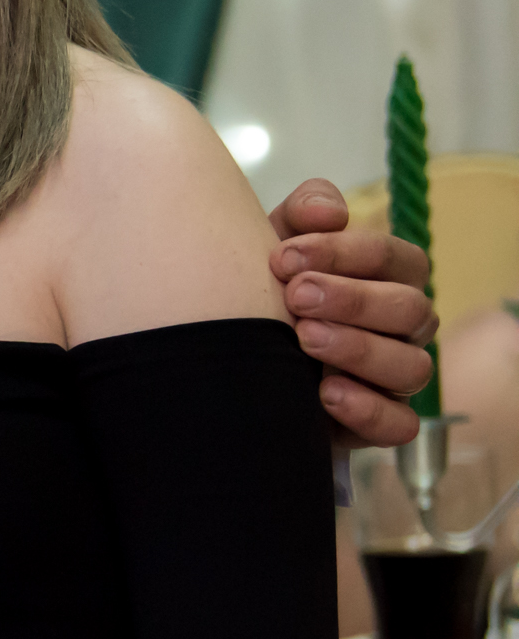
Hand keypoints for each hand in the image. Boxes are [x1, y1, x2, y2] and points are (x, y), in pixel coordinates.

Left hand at [267, 178, 437, 446]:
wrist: (226, 354)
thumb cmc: (264, 287)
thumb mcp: (276, 243)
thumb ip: (303, 214)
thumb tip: (328, 213)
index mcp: (389, 277)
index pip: (395, 258)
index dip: (344, 253)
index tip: (284, 257)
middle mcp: (402, 326)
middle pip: (410, 310)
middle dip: (353, 299)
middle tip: (295, 295)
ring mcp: (393, 376)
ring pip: (412, 368)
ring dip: (359, 351)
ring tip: (304, 339)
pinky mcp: (376, 422)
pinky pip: (400, 425)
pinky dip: (369, 411)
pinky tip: (325, 394)